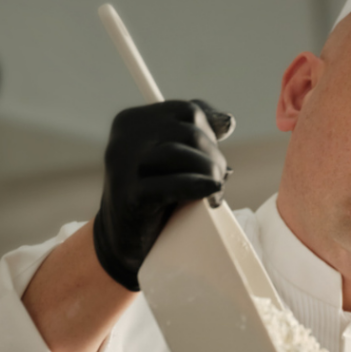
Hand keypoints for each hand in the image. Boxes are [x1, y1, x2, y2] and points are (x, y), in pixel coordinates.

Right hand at [93, 99, 234, 290]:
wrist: (125, 240)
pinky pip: (168, 185)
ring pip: (179, 154)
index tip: (211, 158)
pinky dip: (196, 187)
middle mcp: (124, 138)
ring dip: (209, 173)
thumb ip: (194, 136)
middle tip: (218, 181)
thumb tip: (227, 121)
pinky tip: (212, 193)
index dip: (210, 134)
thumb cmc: (157, 194)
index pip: (188, 110)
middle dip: (213, 158)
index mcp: (133, 121)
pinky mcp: (128, 197)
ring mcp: (123, 166)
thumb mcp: (172, 160)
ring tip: (216, 192)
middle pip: (189, 133)